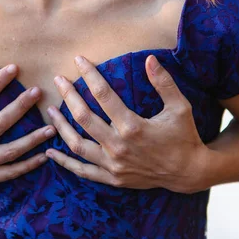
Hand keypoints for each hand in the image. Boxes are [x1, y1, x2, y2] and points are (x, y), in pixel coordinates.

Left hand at [45, 54, 208, 193]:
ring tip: (49, 110)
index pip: (103, 95)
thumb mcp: (179, 107)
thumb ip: (164, 83)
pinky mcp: (112, 178)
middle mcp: (118, 146)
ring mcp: (113, 165)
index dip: (89, 75)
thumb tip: (150, 59)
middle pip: (83, 117)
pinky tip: (50, 152)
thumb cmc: (184, 136)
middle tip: (58, 79)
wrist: (189, 172)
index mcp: (133, 127)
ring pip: (76, 144)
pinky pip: (82, 171)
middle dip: (68, 95)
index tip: (78, 60)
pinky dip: (65, 162)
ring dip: (60, 126)